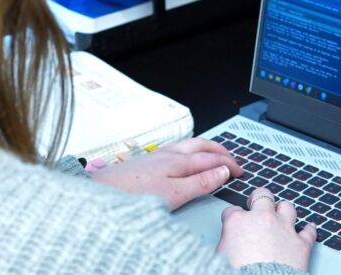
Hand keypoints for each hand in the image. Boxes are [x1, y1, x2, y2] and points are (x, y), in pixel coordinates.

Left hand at [90, 138, 243, 209]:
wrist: (101, 192)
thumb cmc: (133, 195)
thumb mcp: (174, 194)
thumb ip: (200, 182)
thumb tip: (222, 172)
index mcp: (180, 160)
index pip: (212, 159)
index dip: (228, 164)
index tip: (239, 171)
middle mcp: (170, 153)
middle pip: (202, 146)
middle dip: (220, 150)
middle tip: (233, 159)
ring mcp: (158, 155)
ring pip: (189, 144)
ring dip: (206, 147)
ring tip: (214, 154)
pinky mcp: (147, 160)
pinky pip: (177, 148)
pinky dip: (191, 150)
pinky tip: (184, 157)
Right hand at [217, 187, 316, 270]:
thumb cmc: (238, 274)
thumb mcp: (220, 256)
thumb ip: (226, 242)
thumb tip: (229, 243)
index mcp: (238, 222)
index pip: (233, 210)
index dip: (234, 217)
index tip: (236, 222)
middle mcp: (262, 219)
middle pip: (263, 195)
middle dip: (259, 199)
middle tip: (258, 205)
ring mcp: (284, 228)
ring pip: (287, 207)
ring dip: (284, 211)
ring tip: (282, 216)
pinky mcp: (300, 243)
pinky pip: (309, 231)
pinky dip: (308, 230)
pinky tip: (308, 229)